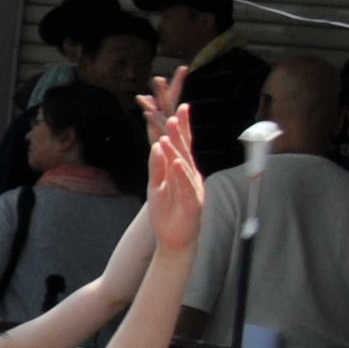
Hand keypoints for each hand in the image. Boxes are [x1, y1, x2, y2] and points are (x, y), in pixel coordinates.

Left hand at [147, 97, 203, 253]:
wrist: (174, 239)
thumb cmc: (167, 212)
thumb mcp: (156, 186)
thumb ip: (156, 166)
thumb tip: (156, 145)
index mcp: (183, 171)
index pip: (183, 145)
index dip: (182, 127)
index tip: (180, 108)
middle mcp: (191, 176)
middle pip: (185, 151)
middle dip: (180, 133)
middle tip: (174, 115)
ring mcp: (192, 188)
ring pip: (185, 166)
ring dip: (176, 151)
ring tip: (168, 136)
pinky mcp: (191, 202)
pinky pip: (186, 185)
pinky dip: (181, 173)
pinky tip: (177, 162)